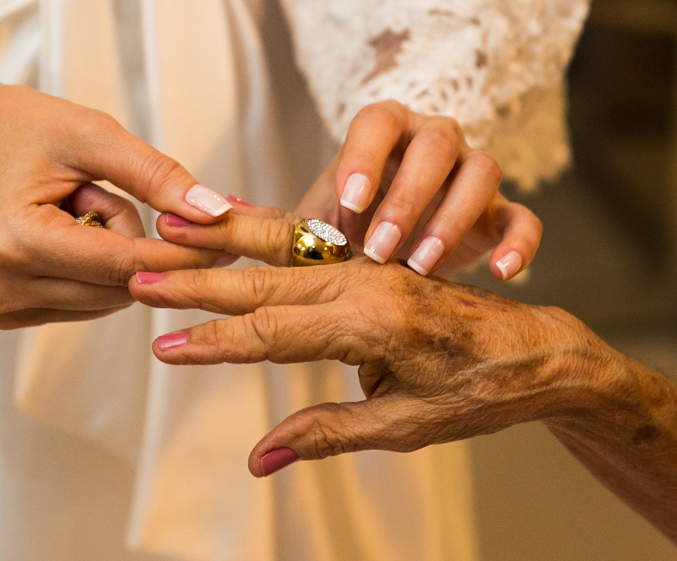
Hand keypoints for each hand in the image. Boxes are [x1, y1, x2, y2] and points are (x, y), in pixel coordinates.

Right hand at [0, 37, 232, 328]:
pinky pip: (86, 300)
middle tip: (103, 189)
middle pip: (121, 285)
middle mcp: (5, 287)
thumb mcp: (92, 134)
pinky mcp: (6, 312)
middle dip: (135, 240)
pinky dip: (93, 266)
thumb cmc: (17, 128)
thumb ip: (156, 176)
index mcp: (18, 242)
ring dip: (114, 253)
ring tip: (76, 204)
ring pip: (109, 297)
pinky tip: (65, 228)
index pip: (125, 263)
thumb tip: (218, 214)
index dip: (182, 251)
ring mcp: (2, 306)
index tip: (230, 236)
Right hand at [128, 258, 611, 475]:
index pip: (273, 332)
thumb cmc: (480, 393)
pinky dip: (254, 227)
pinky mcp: (366, 257)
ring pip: (278, 246)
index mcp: (375, 323)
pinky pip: (301, 237)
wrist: (538, 348)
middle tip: (138, 278)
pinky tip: (220, 218)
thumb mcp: (408, 426)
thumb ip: (327, 434)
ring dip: (218, 241)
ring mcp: (366, 262)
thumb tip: (257, 458)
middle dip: (196, 281)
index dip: (213, 342)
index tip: (162, 349)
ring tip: (164, 229)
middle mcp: (366, 281)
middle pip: (263, 280)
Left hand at [292, 100, 540, 277]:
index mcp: (382, 132)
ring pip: (481, 171)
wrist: (399, 262)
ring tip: (423, 265)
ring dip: (452, 217)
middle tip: (379, 248)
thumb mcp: (312, 229)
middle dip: (406, 197)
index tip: (346, 203)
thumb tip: (210, 214)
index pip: (375, 124)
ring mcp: (473, 174)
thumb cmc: (349, 235)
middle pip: (433, 144)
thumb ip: (269, 225)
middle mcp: (432, 141)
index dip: (363, 158)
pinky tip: (501, 273)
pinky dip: (518, 242)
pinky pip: (525, 217)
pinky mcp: (504, 214)